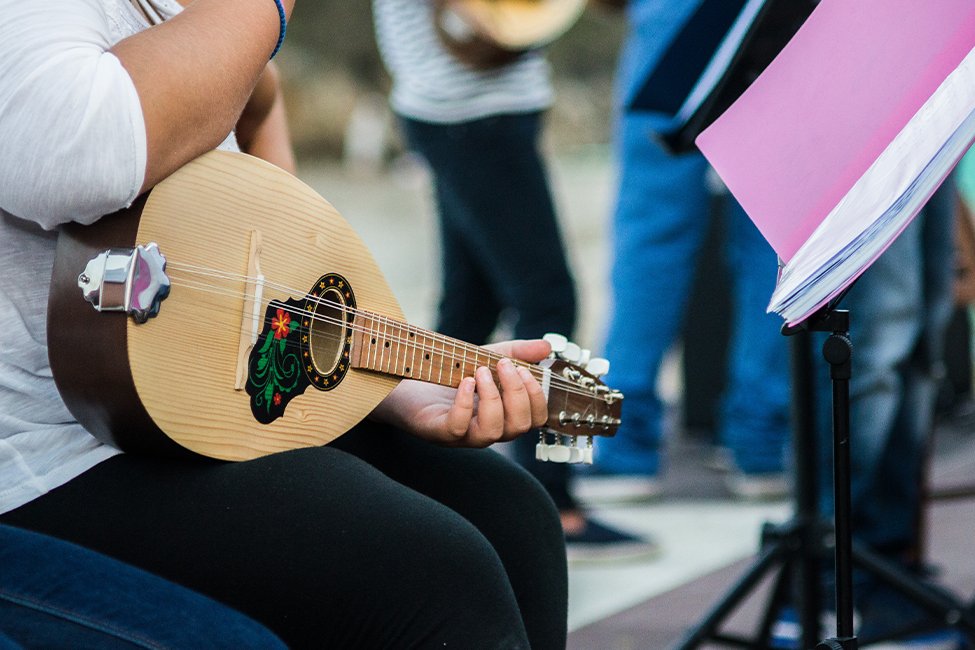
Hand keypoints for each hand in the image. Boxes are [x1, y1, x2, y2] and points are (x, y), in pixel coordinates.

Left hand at [369, 339, 551, 446]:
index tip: (525, 369)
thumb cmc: (447, 374)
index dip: (537, 397)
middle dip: (517, 394)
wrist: (403, 382)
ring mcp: (462, 435)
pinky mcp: (437, 432)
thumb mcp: (485, 358)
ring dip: (493, 398)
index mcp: (502, 415)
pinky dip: (465, 404)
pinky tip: (464, 382)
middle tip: (504, 365)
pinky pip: (458, 428)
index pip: (534, 419)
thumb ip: (516, 353)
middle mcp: (486, 430)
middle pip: (518, 427)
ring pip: (493, 432)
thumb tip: (547, 347)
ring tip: (480, 371)